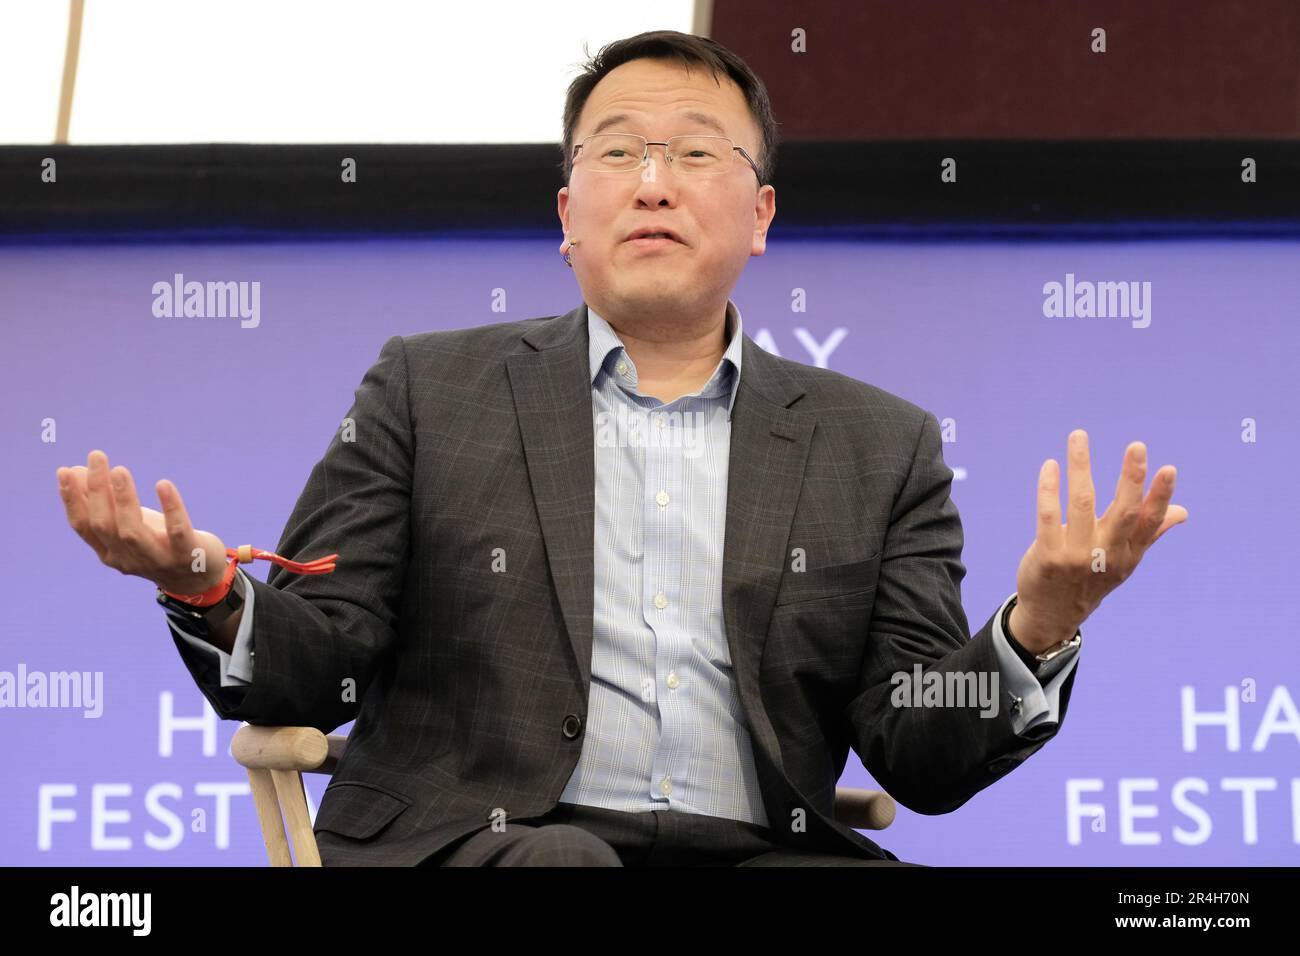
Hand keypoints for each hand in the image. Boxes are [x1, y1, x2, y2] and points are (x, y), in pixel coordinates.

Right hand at [57, 450, 228, 595]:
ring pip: (132, 531)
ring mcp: (156, 559)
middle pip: (104, 525)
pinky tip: (163, 484)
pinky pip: (177, 531)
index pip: (83, 526)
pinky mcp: (186, 554)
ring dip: (124, 500)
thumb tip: (75, 470)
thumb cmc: (156, 541)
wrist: (197, 576)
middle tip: (97, 456)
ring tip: (119, 470)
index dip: (72, 500)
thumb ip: (103, 502)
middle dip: (97, 490)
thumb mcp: (127, 522)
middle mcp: (128, 558)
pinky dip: (170, 508)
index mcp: (109, 551)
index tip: (65, 470)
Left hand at [1010, 430, 1186, 651]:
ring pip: (1081, 502)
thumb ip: (1149, 532)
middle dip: (1131, 478)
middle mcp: (1106, 555)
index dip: (1159, 497)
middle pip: (1122, 511)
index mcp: (1129, 554)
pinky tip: (1051, 465)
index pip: (1149, 522)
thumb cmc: (1091, 579)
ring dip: (1080, 466)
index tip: (1169, 469)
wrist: (1053, 615)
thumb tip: (1182, 511)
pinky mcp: (1048, 556)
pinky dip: (1049, 488)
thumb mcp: (1124, 560)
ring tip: (1078, 437)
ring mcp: (1076, 556)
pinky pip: (1048, 515)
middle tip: (1137, 445)